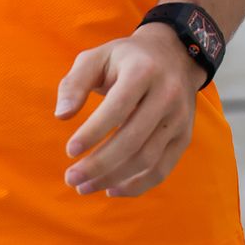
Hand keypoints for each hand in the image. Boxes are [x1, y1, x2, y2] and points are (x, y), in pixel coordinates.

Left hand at [55, 23, 206, 199]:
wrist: (174, 55)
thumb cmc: (125, 58)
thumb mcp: (98, 57)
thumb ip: (75, 82)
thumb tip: (61, 115)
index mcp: (142, 70)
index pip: (117, 107)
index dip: (93, 132)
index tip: (69, 151)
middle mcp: (166, 94)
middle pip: (132, 140)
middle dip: (99, 164)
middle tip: (71, 178)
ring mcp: (179, 118)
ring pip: (146, 159)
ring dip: (112, 178)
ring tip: (84, 186)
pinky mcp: (183, 137)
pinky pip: (161, 170)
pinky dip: (136, 186)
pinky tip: (111, 188)